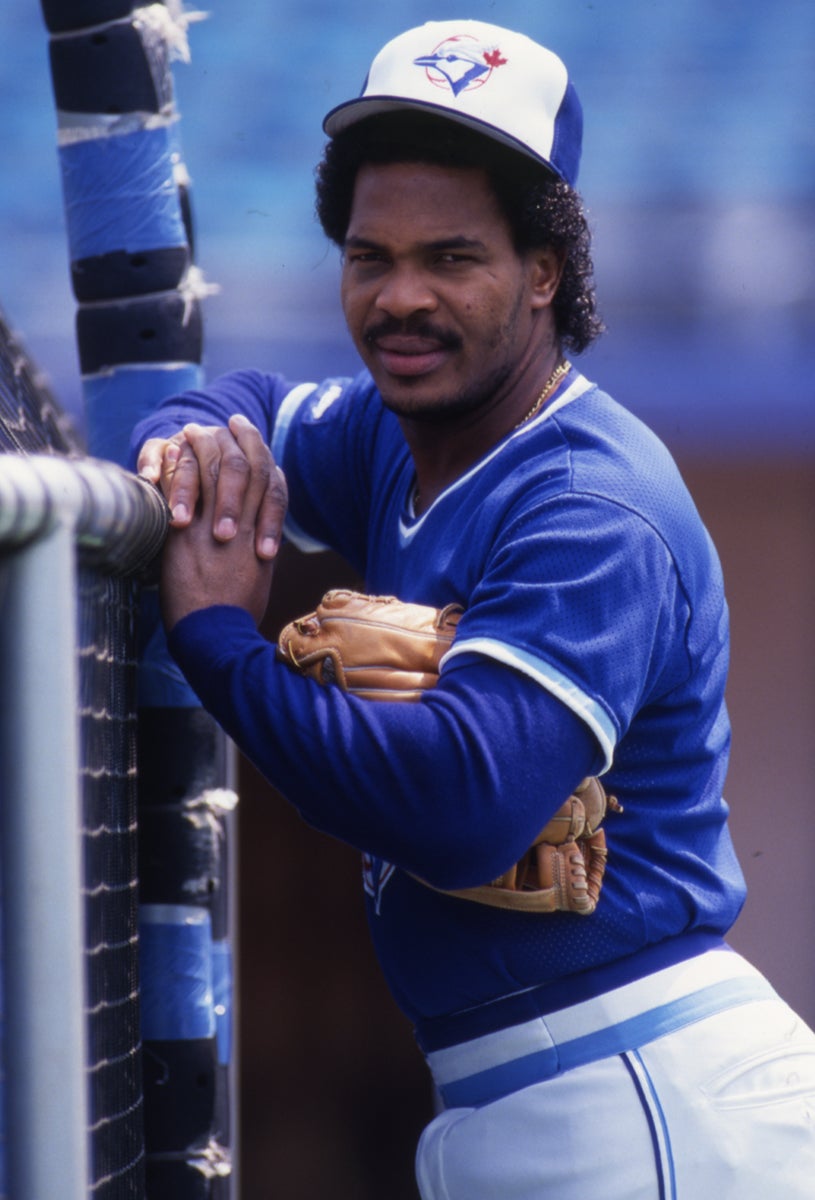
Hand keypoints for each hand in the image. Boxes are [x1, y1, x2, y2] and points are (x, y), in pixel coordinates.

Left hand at [157, 418, 287, 630]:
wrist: (217, 637)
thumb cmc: (237, 616)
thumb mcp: (258, 578)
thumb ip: (256, 553)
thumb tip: (258, 545)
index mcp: (261, 533)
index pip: (267, 478)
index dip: (259, 449)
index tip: (249, 431)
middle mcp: (243, 525)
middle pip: (245, 466)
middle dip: (237, 439)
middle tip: (229, 420)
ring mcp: (215, 528)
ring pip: (214, 473)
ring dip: (203, 448)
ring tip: (193, 429)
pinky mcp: (186, 538)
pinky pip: (182, 492)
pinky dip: (176, 469)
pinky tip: (168, 454)